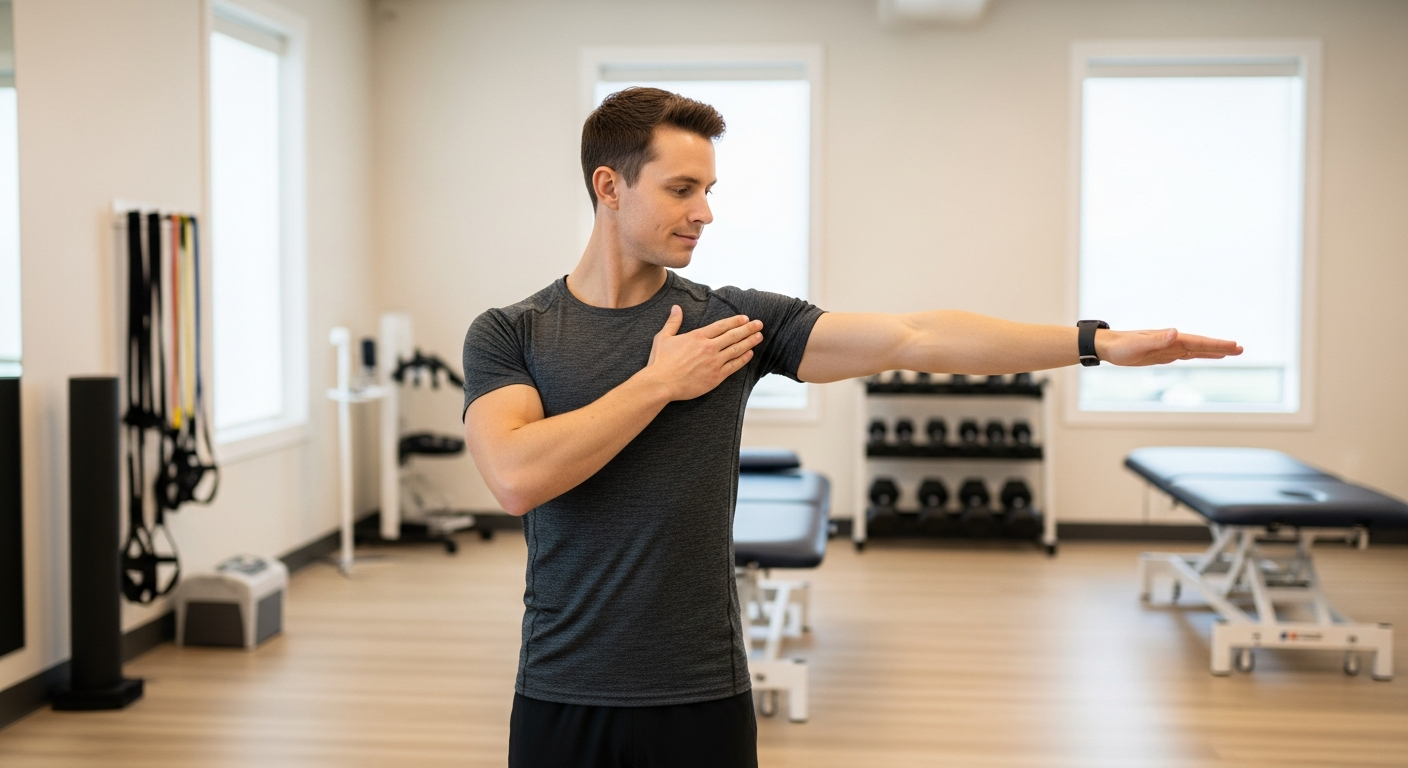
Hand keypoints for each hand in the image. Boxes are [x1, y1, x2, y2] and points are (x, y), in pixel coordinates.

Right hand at [643, 306, 763, 400]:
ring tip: (759, 336)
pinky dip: (743, 359)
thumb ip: (673, 322)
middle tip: (759, 324)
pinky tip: (750, 353)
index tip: (745, 318)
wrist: (661, 383)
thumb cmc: (660, 362)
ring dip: (749, 342)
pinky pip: (734, 366)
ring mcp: (714, 362)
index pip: (722, 325)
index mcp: (697, 336)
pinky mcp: (716, 376)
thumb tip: (676, 308)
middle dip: (748, 329)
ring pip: (736, 349)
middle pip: (733, 335)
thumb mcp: (663, 337)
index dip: (735, 321)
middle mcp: (708, 347)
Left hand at [1096, 328, 1242, 366]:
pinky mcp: (1162, 355)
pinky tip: (1204, 355)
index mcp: (1170, 339)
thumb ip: (1157, 339)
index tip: (1234, 346)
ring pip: (1196, 350)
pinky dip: (1198, 355)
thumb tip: (1176, 331)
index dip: (1216, 345)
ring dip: (1212, 351)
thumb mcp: (1137, 345)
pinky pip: (1185, 355)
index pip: (1198, 342)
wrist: (1107, 346)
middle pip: (1201, 345)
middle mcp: (1172, 341)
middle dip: (1221, 347)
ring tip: (1231, 352)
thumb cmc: (1120, 346)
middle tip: (1241, 349)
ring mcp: (1168, 348)